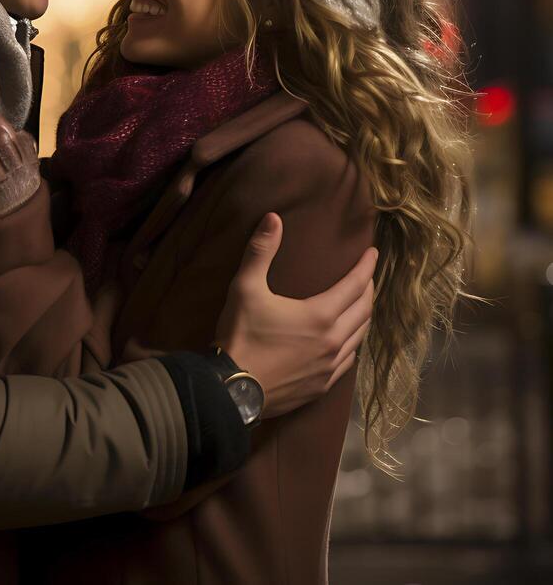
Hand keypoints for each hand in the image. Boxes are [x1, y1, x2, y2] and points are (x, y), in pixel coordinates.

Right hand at [214, 212, 375, 418]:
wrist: (232, 389)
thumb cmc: (241, 335)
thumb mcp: (246, 287)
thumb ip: (261, 251)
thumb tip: (273, 218)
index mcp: (320, 315)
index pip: (355, 285)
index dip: (366, 267)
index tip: (374, 254)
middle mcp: (333, 341)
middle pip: (364, 310)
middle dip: (368, 289)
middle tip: (367, 275)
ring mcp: (330, 367)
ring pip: (360, 337)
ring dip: (364, 317)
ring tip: (361, 304)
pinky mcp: (323, 386)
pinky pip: (349, 360)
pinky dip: (354, 343)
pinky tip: (348, 341)